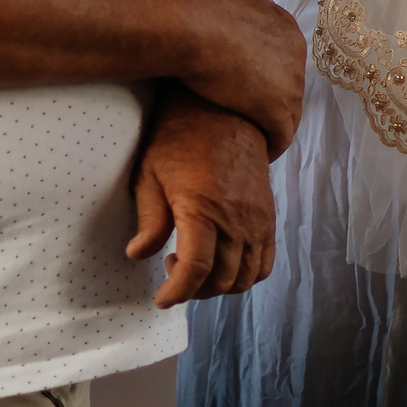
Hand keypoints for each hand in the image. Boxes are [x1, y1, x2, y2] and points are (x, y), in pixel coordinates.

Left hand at [128, 86, 275, 305]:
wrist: (225, 109)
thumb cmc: (181, 136)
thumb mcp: (151, 173)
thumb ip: (149, 219)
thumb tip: (138, 255)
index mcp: (203, 209)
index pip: (196, 269)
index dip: (177, 291)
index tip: (161, 298)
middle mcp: (236, 219)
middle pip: (222, 280)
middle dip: (195, 291)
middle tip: (173, 272)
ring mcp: (257, 220)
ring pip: (246, 278)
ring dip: (220, 286)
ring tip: (197, 267)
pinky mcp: (267, 216)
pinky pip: (265, 262)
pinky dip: (246, 275)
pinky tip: (223, 262)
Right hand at [174, 0, 307, 156]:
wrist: (193, 22)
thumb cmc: (197, 8)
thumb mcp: (224, 3)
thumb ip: (231, 16)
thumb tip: (213, 13)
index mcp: (285, 27)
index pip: (286, 61)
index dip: (270, 78)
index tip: (253, 91)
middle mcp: (295, 54)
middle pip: (291, 88)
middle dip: (274, 103)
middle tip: (253, 118)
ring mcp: (289, 83)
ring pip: (290, 115)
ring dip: (274, 128)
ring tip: (257, 140)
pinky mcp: (276, 108)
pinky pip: (282, 136)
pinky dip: (274, 147)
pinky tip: (261, 154)